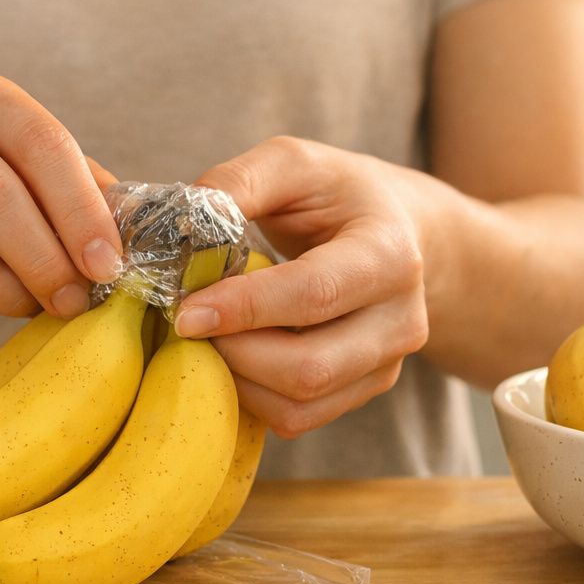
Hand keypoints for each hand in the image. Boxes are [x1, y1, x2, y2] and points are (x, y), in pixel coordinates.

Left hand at [177, 137, 429, 437]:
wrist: (399, 232)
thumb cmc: (336, 194)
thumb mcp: (293, 164)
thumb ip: (238, 183)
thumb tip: (183, 223)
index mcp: (389, 253)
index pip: (313, 295)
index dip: (244, 308)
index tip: (184, 310)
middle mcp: (400, 320)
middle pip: (307, 369)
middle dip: (233, 353)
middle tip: (186, 325)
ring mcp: (386, 364)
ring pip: (299, 405)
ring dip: (236, 380)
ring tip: (207, 338)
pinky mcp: (363, 391)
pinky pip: (297, 419)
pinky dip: (250, 397)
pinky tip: (233, 356)